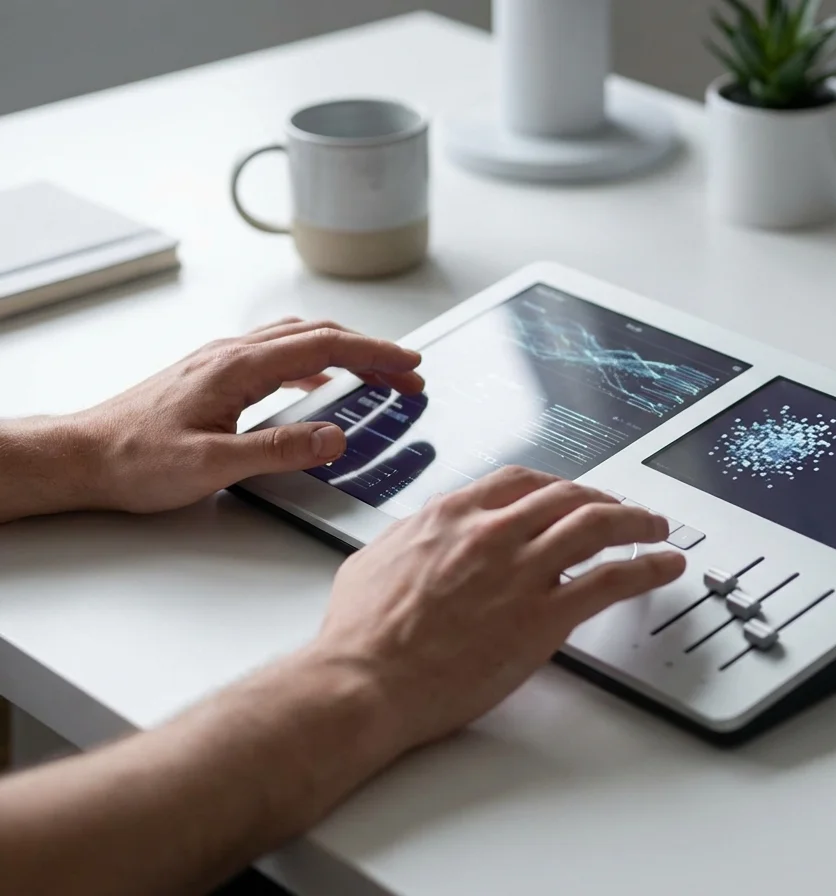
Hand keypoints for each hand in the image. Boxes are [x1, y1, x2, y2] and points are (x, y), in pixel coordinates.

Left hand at [72, 318, 423, 513]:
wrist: (82, 455)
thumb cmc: (135, 459)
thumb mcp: (212, 465)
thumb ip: (279, 451)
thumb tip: (334, 436)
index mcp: (238, 367)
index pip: (325, 348)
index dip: (376, 355)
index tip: (410, 366)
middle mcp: (231, 354)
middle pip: (319, 335)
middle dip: (371, 351)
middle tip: (407, 373)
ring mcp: (222, 362)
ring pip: (299, 340)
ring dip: (345, 352)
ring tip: (377, 374)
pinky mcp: (214, 376)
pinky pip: (279, 355)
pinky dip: (315, 362)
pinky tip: (321, 385)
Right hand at [314, 466, 686, 759]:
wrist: (362, 682)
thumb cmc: (360, 635)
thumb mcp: (374, 561)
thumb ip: (410, 540)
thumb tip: (420, 536)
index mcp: (452, 516)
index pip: (519, 481)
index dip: (555, 484)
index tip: (569, 494)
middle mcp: (492, 532)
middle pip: (567, 495)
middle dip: (602, 497)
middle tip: (622, 508)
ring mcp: (522, 572)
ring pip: (598, 525)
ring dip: (636, 520)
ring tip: (658, 526)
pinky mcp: (543, 617)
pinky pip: (611, 580)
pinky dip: (648, 567)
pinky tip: (666, 565)